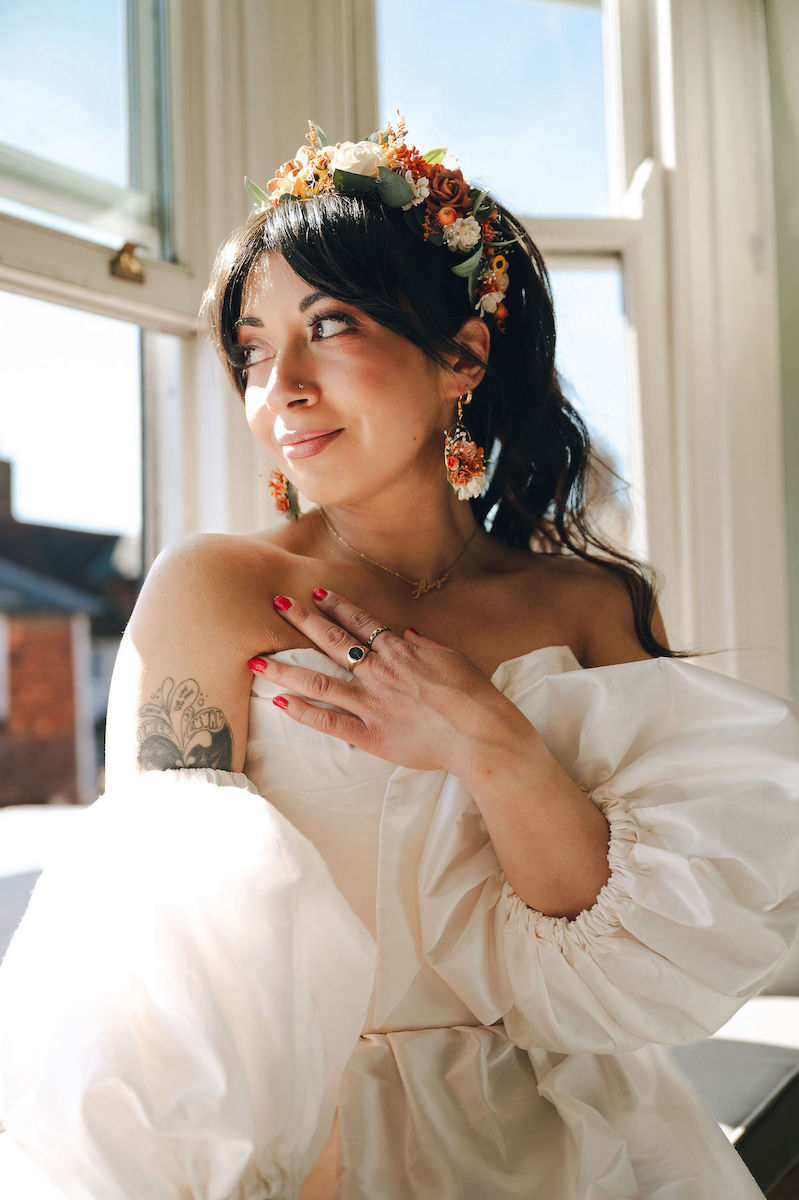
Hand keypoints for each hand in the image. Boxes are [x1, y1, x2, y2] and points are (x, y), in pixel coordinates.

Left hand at [248, 587, 520, 773]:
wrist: (480, 732)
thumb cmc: (472, 693)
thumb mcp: (450, 657)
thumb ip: (424, 644)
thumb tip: (407, 632)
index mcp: (399, 651)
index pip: (360, 622)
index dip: (336, 605)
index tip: (314, 592)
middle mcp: (378, 672)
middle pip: (332, 641)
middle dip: (301, 620)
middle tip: (276, 603)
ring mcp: (370, 702)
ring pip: (318, 680)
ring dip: (284, 669)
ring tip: (255, 660)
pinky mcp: (370, 734)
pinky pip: (329, 721)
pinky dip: (303, 711)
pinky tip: (280, 702)